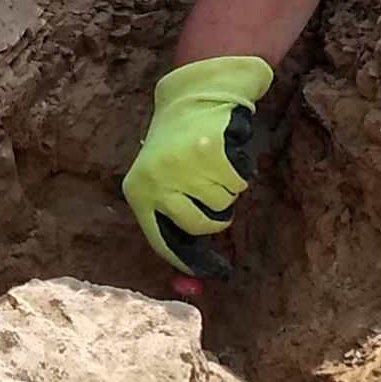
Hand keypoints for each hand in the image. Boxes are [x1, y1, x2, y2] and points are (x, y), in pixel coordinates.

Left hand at [121, 54, 269, 268]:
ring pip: (224, 203)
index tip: (214, 272)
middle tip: (213, 193)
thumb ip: (175, 224)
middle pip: (202, 227)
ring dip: (228, 187)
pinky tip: (228, 150)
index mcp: (139, 193)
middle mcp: (157, 181)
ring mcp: (182, 166)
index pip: (165, 244)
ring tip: (215, 163)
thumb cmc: (179, 146)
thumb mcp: (164, 182)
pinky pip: (238, 180)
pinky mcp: (209, 150)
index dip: (191, 263)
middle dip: (216, 216)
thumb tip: (191, 288)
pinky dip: (241, 168)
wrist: (194, 93)